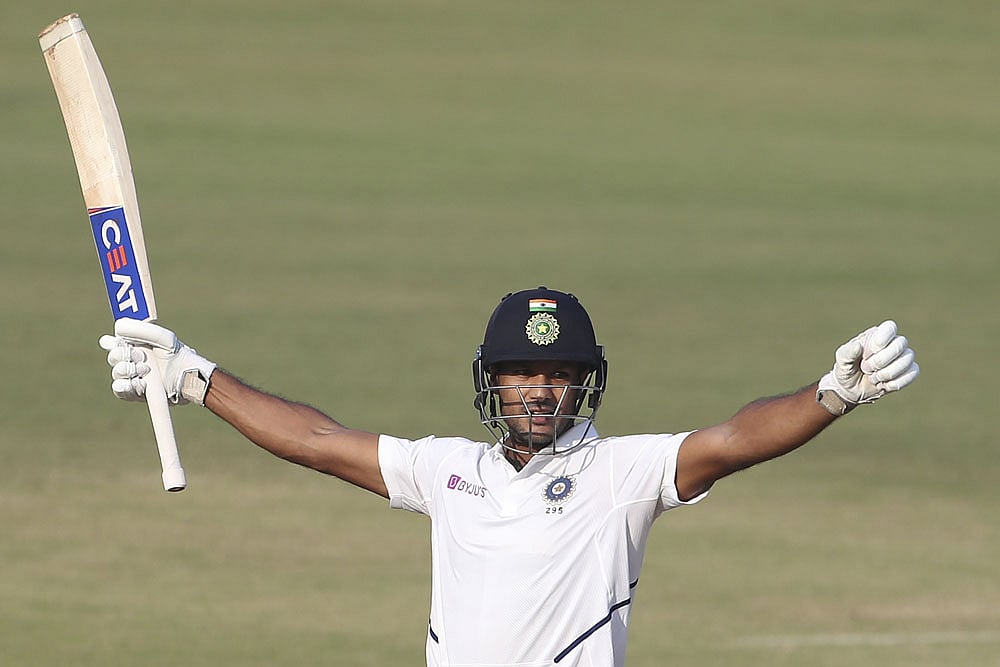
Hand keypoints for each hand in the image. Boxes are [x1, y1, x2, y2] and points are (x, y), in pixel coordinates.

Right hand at [99, 319, 215, 405]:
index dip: (111, 343)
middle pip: (113, 357)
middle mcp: (131, 361)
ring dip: (127, 370)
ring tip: (144, 369)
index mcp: (134, 345)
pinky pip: (120, 390)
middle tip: (140, 356)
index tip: (117, 342)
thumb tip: (118, 326)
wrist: (188, 376)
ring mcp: (132, 377)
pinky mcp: (135, 393)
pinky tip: (136, 382)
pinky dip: (125, 386)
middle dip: (123, 355)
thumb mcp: (162, 338)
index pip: (112, 343)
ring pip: (116, 373)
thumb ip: (140, 329)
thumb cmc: (177, 354)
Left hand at [817, 320, 919, 414]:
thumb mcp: (841, 361)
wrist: (851, 390)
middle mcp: (892, 342)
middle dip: (880, 361)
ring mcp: (903, 356)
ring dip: (887, 374)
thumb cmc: (846, 369)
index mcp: (876, 335)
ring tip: (873, 377)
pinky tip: (883, 384)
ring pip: (908, 359)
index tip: (865, 355)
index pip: (890, 327)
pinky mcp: (909, 371)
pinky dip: (896, 383)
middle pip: (900, 344)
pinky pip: (913, 373)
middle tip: (865, 368)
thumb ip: (847, 352)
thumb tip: (859, 346)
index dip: (879, 342)